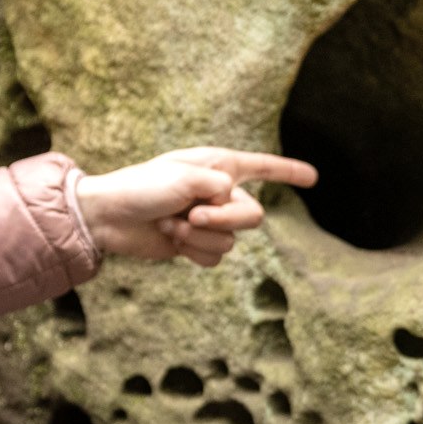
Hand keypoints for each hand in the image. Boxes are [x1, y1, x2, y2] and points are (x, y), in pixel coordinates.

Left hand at [75, 147, 317, 267]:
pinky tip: (171, 240)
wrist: (109, 218)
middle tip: (191, 214)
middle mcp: (218, 193)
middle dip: (223, 219)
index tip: (313, 177)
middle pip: (253, 216)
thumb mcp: (182, 178)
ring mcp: (208, 220)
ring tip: (170, 224)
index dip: (289, 172)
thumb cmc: (141, 188)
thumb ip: (217, 187)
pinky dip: (192, 251)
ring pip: (231, 240)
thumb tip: (229, 205)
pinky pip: (214, 257)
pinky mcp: (196, 244)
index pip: (263, 167)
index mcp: (219, 167)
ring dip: (198, 237)